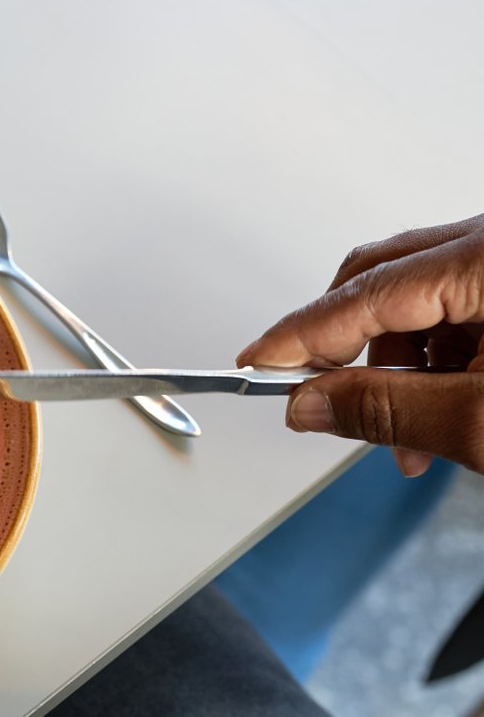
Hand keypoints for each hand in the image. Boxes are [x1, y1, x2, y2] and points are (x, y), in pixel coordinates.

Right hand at [237, 214, 483, 475]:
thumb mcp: (482, 420)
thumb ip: (388, 409)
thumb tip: (310, 403)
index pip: (365, 293)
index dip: (301, 335)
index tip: (255, 363)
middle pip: (381, 282)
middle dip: (345, 350)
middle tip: (315, 395)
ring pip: (416, 301)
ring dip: (395, 368)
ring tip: (406, 435)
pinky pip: (454, 312)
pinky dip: (434, 363)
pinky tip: (437, 409)